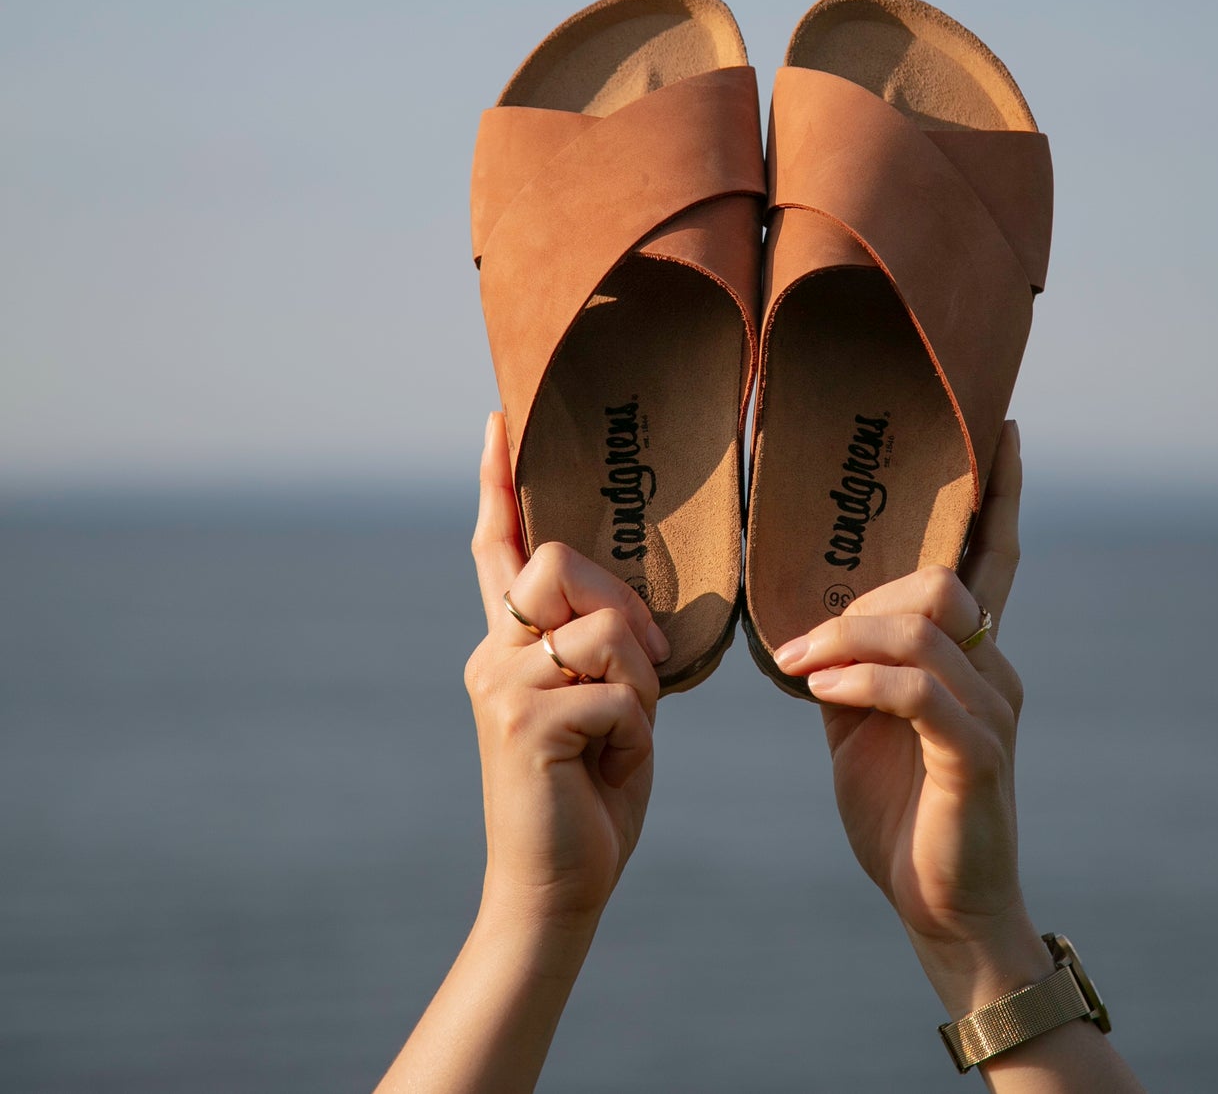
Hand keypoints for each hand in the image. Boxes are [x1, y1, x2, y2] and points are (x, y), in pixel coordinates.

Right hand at [465, 411, 670, 927]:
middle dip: (620, 605)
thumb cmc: (589, 793)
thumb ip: (600, 645)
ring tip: (618, 736)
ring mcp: (500, 684)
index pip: (497, 544)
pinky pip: (618, 692)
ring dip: (638, 682)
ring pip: (602, 630)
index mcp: (508, 641)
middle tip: (639, 668)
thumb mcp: (604, 702)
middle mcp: (491, 651)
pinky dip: (636, 733)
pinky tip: (607, 768)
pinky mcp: (523, 722)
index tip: (500, 414)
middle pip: (560, 562)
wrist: (556, 889)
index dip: (500, 479)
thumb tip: (618, 609)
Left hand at [773, 423, 1048, 1006]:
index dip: (999, 494)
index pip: (994, 557)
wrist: (942, 911)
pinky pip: (918, 688)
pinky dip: (863, 679)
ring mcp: (993, 710)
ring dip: (846, 638)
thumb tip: (806, 624)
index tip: (1002, 429)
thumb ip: (850, 666)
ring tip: (801, 668)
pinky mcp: (977, 753)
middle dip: (860, 600)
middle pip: (939, 581)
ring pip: (923, 627)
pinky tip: (822, 691)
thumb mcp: (861, 726)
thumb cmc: (901, 813)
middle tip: (798, 644)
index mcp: (972, 657)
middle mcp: (995, 671)